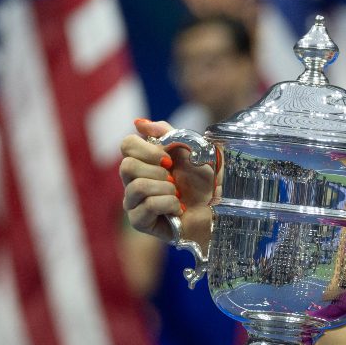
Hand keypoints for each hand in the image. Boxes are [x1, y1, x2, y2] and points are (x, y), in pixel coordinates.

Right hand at [119, 119, 214, 242]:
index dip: (147, 149)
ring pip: (137, 186)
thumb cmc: (205, 182)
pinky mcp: (140, 221)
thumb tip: (139, 123)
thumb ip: (167, 133)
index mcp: (143, 161)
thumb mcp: (191, 150)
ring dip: (166, 189)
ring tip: (178, 195)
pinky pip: (148, 205)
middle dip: (158, 171)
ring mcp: (134, 202)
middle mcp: (133, 180)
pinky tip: (179, 209)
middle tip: (174, 180)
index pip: (126, 145)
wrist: (218, 210)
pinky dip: (169, 204)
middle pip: (126, 166)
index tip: (168, 159)